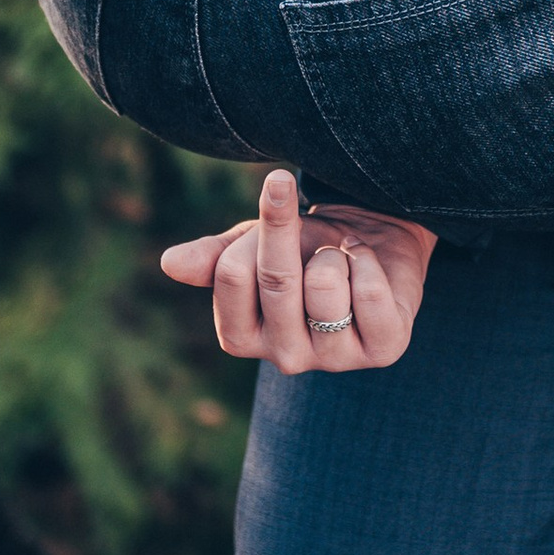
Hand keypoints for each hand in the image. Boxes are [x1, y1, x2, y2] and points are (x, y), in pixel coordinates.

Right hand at [161, 168, 435, 374]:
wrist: (374, 239)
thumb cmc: (306, 246)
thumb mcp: (256, 243)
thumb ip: (216, 257)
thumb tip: (170, 263)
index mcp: (241, 336)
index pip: (230, 274)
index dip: (254, 229)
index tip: (274, 194)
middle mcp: (285, 357)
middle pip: (276, 279)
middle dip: (290, 229)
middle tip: (302, 206)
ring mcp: (335, 360)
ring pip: (325, 285)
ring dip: (336, 251)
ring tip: (341, 255)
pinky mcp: (384, 349)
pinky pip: (369, 292)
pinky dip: (369, 261)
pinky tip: (368, 265)